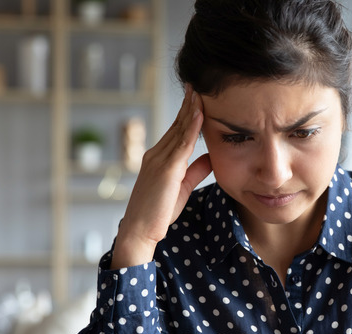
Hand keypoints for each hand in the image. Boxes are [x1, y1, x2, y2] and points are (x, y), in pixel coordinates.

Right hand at [110, 84, 211, 268]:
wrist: (140, 231)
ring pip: (179, 129)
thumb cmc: (159, 213)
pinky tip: (199, 112)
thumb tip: (211, 157)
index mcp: (158, 158)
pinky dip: (191, 126)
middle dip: (188, 104)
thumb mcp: (181, 188)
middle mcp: (156, 154)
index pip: (176, 130)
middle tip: (198, 83)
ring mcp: (159, 160)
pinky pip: (181, 143)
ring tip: (200, 90)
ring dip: (191, 109)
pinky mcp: (165, 169)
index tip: (197, 96)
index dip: (187, 113)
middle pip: (177, 124)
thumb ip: (195, 171)